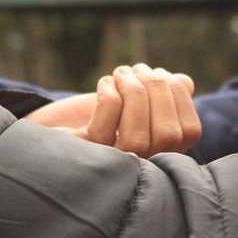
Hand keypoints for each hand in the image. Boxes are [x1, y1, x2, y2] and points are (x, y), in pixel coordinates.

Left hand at [26, 63, 201, 157]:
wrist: (47, 133)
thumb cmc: (95, 115)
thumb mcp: (131, 101)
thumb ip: (160, 94)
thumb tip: (184, 83)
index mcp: (160, 154)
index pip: (190, 131)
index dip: (179, 97)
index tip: (160, 74)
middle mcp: (141, 167)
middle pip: (168, 134)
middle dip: (157, 89)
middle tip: (137, 70)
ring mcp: (112, 166)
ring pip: (137, 136)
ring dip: (133, 91)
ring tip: (120, 73)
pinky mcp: (83, 158)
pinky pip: (104, 129)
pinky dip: (110, 97)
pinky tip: (104, 84)